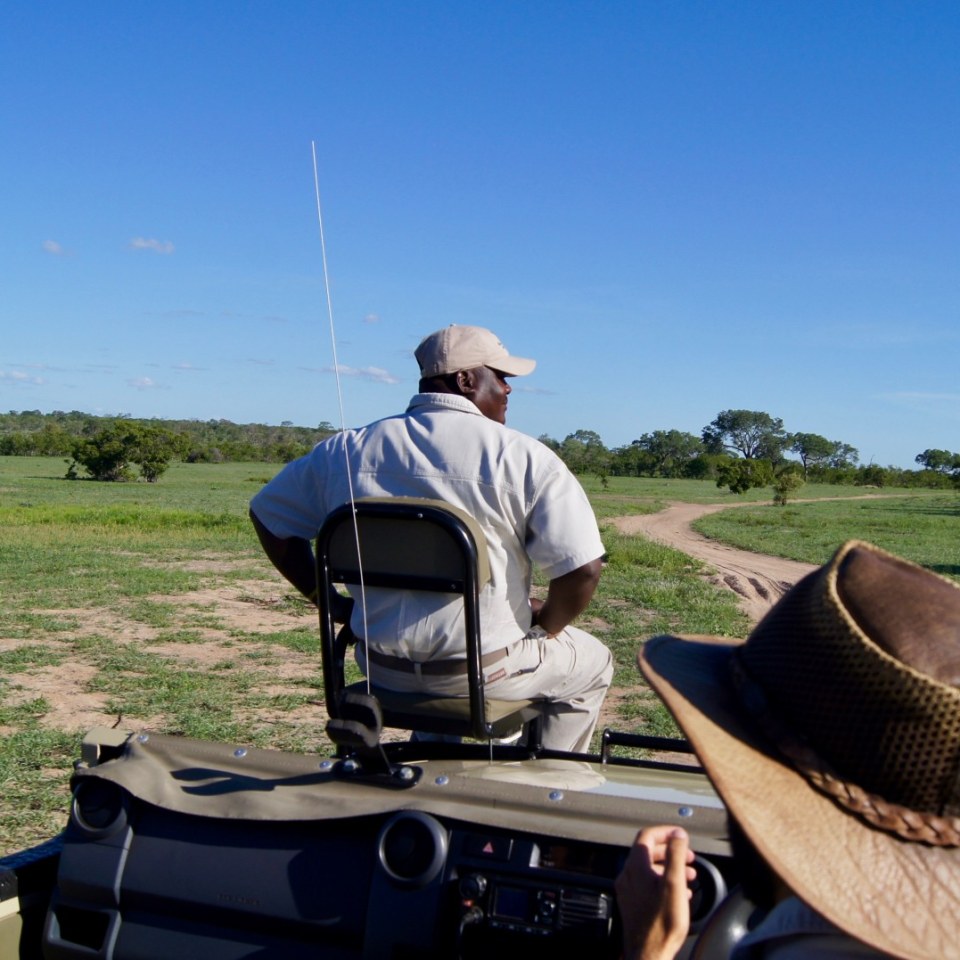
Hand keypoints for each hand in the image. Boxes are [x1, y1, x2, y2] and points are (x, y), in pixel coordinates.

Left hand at [615, 826, 695, 959]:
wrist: (649, 955)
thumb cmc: (661, 923)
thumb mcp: (674, 883)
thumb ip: (675, 855)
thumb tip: (678, 834)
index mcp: (635, 866)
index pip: (647, 835)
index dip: (665, 832)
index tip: (680, 836)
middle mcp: (628, 876)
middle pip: (648, 851)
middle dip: (670, 851)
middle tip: (688, 857)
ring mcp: (628, 891)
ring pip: (649, 869)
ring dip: (669, 868)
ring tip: (687, 875)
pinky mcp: (632, 905)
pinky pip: (647, 885)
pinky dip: (663, 882)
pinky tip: (679, 893)